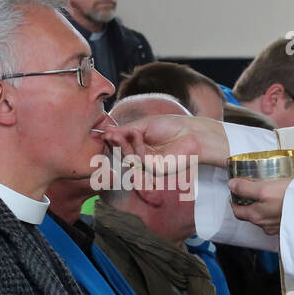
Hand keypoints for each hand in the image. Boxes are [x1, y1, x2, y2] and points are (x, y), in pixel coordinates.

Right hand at [100, 114, 229, 167]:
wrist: (191, 133)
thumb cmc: (171, 126)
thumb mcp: (144, 124)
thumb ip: (125, 130)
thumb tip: (107, 130)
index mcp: (141, 144)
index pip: (122, 144)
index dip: (112, 139)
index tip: (102, 133)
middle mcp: (144, 155)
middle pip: (122, 153)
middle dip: (115, 142)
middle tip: (110, 134)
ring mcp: (149, 164)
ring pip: (128, 157)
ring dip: (124, 144)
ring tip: (125, 133)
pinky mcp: (154, 170)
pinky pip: (139, 160)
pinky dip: (136, 146)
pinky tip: (139, 135)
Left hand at [229, 176, 291, 234]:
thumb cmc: (289, 198)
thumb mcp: (263, 188)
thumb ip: (245, 188)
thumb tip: (231, 185)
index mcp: (255, 216)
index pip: (237, 211)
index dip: (234, 201)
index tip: (235, 193)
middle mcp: (264, 225)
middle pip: (250, 215)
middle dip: (248, 204)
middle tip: (250, 193)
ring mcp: (276, 228)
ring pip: (264, 217)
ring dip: (263, 208)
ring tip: (268, 196)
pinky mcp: (288, 226)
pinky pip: (277, 219)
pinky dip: (275, 211)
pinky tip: (281, 204)